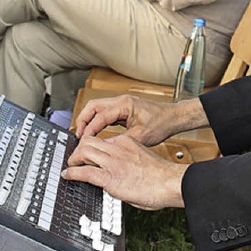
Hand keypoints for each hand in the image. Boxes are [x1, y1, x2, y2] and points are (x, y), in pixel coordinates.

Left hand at [61, 133, 186, 209]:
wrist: (171, 182)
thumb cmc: (162, 175)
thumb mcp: (142, 157)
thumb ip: (128, 158)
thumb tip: (120, 169)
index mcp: (126, 141)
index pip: (101, 139)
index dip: (89, 146)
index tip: (86, 152)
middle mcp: (117, 148)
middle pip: (88, 141)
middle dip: (78, 149)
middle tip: (74, 158)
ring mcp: (113, 162)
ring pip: (83, 152)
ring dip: (73, 159)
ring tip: (71, 166)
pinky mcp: (110, 178)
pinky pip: (84, 172)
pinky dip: (72, 173)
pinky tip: (68, 176)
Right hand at [75, 93, 206, 143]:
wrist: (173, 118)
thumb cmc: (162, 123)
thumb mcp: (141, 136)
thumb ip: (121, 141)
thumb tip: (105, 149)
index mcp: (124, 104)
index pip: (100, 116)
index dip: (90, 129)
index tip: (82, 141)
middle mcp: (121, 101)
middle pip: (93, 106)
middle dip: (83, 120)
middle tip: (78, 136)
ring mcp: (121, 105)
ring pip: (97, 109)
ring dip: (88, 121)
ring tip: (83, 136)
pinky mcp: (123, 110)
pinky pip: (104, 114)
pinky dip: (97, 122)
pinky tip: (95, 134)